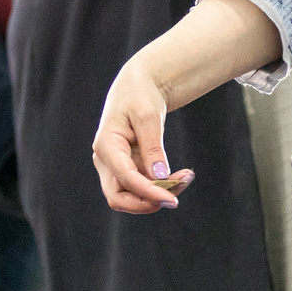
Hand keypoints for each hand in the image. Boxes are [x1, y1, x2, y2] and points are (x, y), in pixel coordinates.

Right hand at [93, 55, 192, 213]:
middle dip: (147, 203)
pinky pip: (142, 187)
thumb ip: (153, 147)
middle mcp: (106, 160)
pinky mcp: (128, 169)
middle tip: (177, 197)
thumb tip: (159, 177)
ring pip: (131, 196)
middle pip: (118, 198)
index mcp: (106, 145)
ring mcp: (115, 167)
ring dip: (159, 195)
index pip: (124, 178)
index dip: (147, 192)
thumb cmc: (140, 96)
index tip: (172, 200)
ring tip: (186, 178)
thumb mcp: (148, 116)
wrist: (138, 88)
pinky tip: (182, 176)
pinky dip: (161, 187)